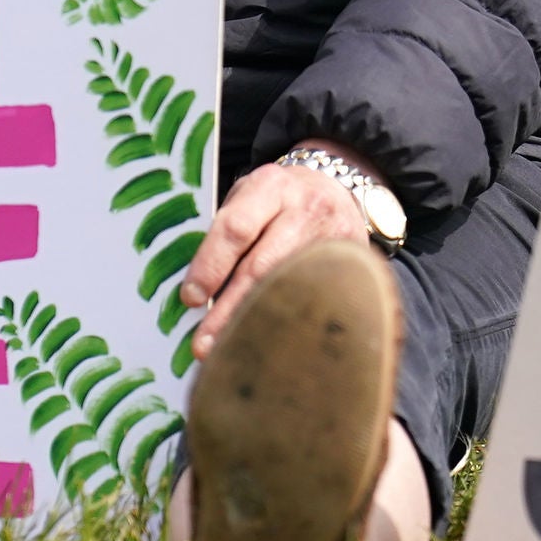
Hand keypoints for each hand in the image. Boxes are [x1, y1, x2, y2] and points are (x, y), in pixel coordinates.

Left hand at [178, 140, 389, 358]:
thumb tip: (194, 293)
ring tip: (231, 353)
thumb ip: (225, 233)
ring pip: (290, 289)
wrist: (336, 191)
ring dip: (257, 325)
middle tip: (204, 346)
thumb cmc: (278, 201)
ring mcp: (332, 237)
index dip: (210, 266)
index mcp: (270, 187)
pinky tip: (270, 347)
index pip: (236, 229)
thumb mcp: (251, 197)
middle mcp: (305, 209)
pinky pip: (314, 301)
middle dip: (229, 310)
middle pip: (262, 267)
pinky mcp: (350, 262)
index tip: (190, 299)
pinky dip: (288, 326)